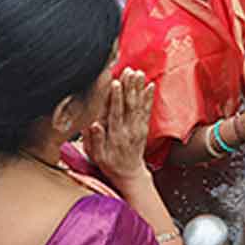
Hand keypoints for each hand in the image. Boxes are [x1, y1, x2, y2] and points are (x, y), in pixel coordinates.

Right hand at [85, 68, 155, 183]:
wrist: (130, 174)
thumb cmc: (110, 164)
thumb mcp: (98, 156)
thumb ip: (95, 140)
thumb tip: (94, 124)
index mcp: (116, 135)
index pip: (116, 112)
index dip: (115, 97)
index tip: (115, 83)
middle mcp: (128, 129)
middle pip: (129, 104)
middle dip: (129, 86)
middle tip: (129, 71)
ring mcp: (138, 127)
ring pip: (138, 104)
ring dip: (138, 88)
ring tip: (138, 73)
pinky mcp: (144, 127)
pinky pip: (147, 110)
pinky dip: (148, 97)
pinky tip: (149, 85)